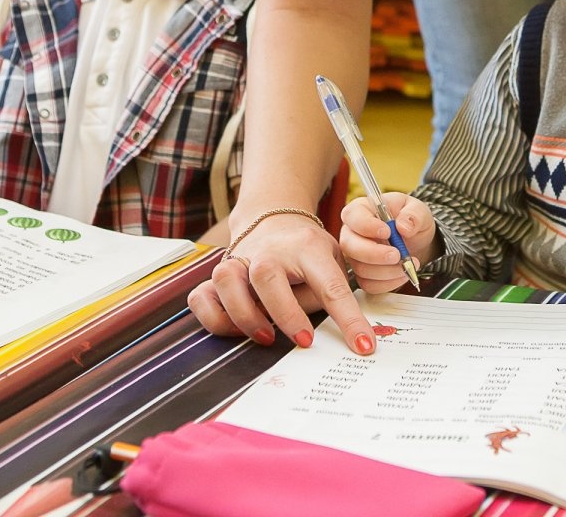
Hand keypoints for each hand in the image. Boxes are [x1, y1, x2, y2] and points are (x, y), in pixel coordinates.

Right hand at [187, 211, 376, 355]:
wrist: (274, 220)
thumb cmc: (307, 251)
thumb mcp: (332, 260)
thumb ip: (331, 293)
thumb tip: (338, 335)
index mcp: (308, 248)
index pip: (332, 285)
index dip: (349, 319)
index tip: (363, 346)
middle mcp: (269, 251)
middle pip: (267, 275)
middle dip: (285, 313)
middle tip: (304, 340)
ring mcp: (240, 260)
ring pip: (228, 281)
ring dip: (245, 316)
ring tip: (266, 336)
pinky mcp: (219, 273)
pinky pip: (202, 296)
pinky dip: (213, 317)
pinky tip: (232, 328)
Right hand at [339, 193, 434, 293]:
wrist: (417, 240)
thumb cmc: (411, 219)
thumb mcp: (417, 210)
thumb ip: (413, 214)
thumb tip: (403, 226)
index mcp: (361, 209)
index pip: (352, 215)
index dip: (367, 225)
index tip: (387, 231)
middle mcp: (353, 233)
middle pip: (350, 246)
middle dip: (375, 254)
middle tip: (397, 255)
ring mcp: (355, 255)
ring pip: (360, 268)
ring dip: (386, 270)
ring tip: (407, 264)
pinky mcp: (362, 274)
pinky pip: (368, 284)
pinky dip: (388, 282)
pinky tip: (403, 275)